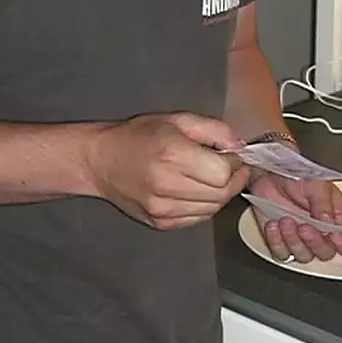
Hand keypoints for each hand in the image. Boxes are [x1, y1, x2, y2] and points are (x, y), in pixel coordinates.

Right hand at [85, 112, 249, 229]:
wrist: (101, 161)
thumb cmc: (139, 136)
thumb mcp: (178, 120)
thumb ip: (215, 129)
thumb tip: (240, 147)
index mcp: (173, 154)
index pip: (223, 173)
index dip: (233, 164)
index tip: (230, 156)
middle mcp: (167, 185)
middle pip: (221, 194)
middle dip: (231, 180)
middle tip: (226, 167)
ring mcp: (162, 208)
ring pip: (212, 209)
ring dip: (219, 194)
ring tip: (208, 178)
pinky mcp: (160, 223)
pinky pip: (197, 218)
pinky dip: (203, 205)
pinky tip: (194, 190)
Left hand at [249, 172, 341, 264]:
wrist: (269, 173)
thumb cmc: (296, 175)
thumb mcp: (316, 184)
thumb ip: (323, 203)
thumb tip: (328, 221)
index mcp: (340, 220)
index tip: (336, 237)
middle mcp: (323, 234)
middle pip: (327, 254)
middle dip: (315, 242)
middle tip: (305, 226)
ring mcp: (302, 240)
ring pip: (304, 256)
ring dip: (294, 240)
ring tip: (285, 220)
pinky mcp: (282, 243)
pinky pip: (281, 254)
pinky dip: (276, 241)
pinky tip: (274, 224)